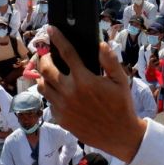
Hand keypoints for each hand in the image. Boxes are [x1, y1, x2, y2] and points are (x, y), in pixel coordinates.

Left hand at [38, 27, 144, 162]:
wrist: (119, 135)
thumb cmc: (121, 105)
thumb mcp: (121, 80)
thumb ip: (109, 60)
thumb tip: (100, 44)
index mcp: (84, 79)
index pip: (66, 53)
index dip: (57, 38)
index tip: (51, 29)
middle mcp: (70, 92)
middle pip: (45, 69)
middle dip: (43, 58)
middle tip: (47, 54)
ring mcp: (63, 107)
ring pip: (42, 86)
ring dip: (42, 76)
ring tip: (48, 72)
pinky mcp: (61, 119)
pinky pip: (49, 102)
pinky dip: (50, 93)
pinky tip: (58, 91)